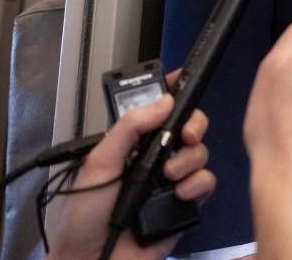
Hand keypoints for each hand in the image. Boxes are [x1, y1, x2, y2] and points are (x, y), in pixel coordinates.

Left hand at [46, 81, 214, 259]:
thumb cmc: (85, 214)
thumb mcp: (99, 164)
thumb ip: (129, 128)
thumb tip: (165, 100)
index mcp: (133, 144)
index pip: (158, 110)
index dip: (174, 91)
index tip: (186, 77)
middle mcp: (157, 158)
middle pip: (189, 126)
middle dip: (194, 124)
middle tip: (186, 135)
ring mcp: (173, 181)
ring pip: (201, 153)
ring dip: (190, 159)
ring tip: (170, 177)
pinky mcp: (186, 206)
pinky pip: (207, 183)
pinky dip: (197, 185)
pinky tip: (179, 194)